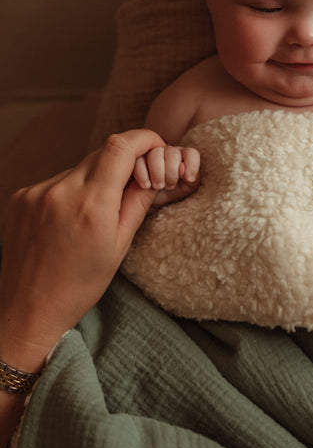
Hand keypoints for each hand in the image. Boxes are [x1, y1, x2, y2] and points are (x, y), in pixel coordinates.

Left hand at [0, 130, 166, 372]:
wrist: (28, 308)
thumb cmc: (78, 286)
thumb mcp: (119, 246)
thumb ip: (137, 203)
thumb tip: (153, 172)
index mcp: (91, 205)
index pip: (120, 146)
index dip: (144, 139)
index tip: (156, 146)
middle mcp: (60, 191)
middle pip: (102, 152)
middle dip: (123, 161)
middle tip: (134, 182)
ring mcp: (36, 192)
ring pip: (79, 167)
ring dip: (96, 178)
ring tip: (95, 213)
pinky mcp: (21, 196)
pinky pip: (57, 180)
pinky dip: (72, 190)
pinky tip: (71, 219)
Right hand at [133, 145, 199, 206]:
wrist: (150, 202)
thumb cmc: (171, 193)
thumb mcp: (186, 189)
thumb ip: (190, 178)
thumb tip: (181, 167)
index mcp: (183, 157)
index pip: (191, 153)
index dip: (191, 166)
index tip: (189, 180)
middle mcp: (168, 151)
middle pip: (173, 153)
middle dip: (172, 173)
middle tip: (169, 186)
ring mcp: (151, 153)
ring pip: (156, 154)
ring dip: (157, 173)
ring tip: (157, 187)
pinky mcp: (136, 158)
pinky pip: (139, 160)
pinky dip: (143, 174)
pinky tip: (146, 186)